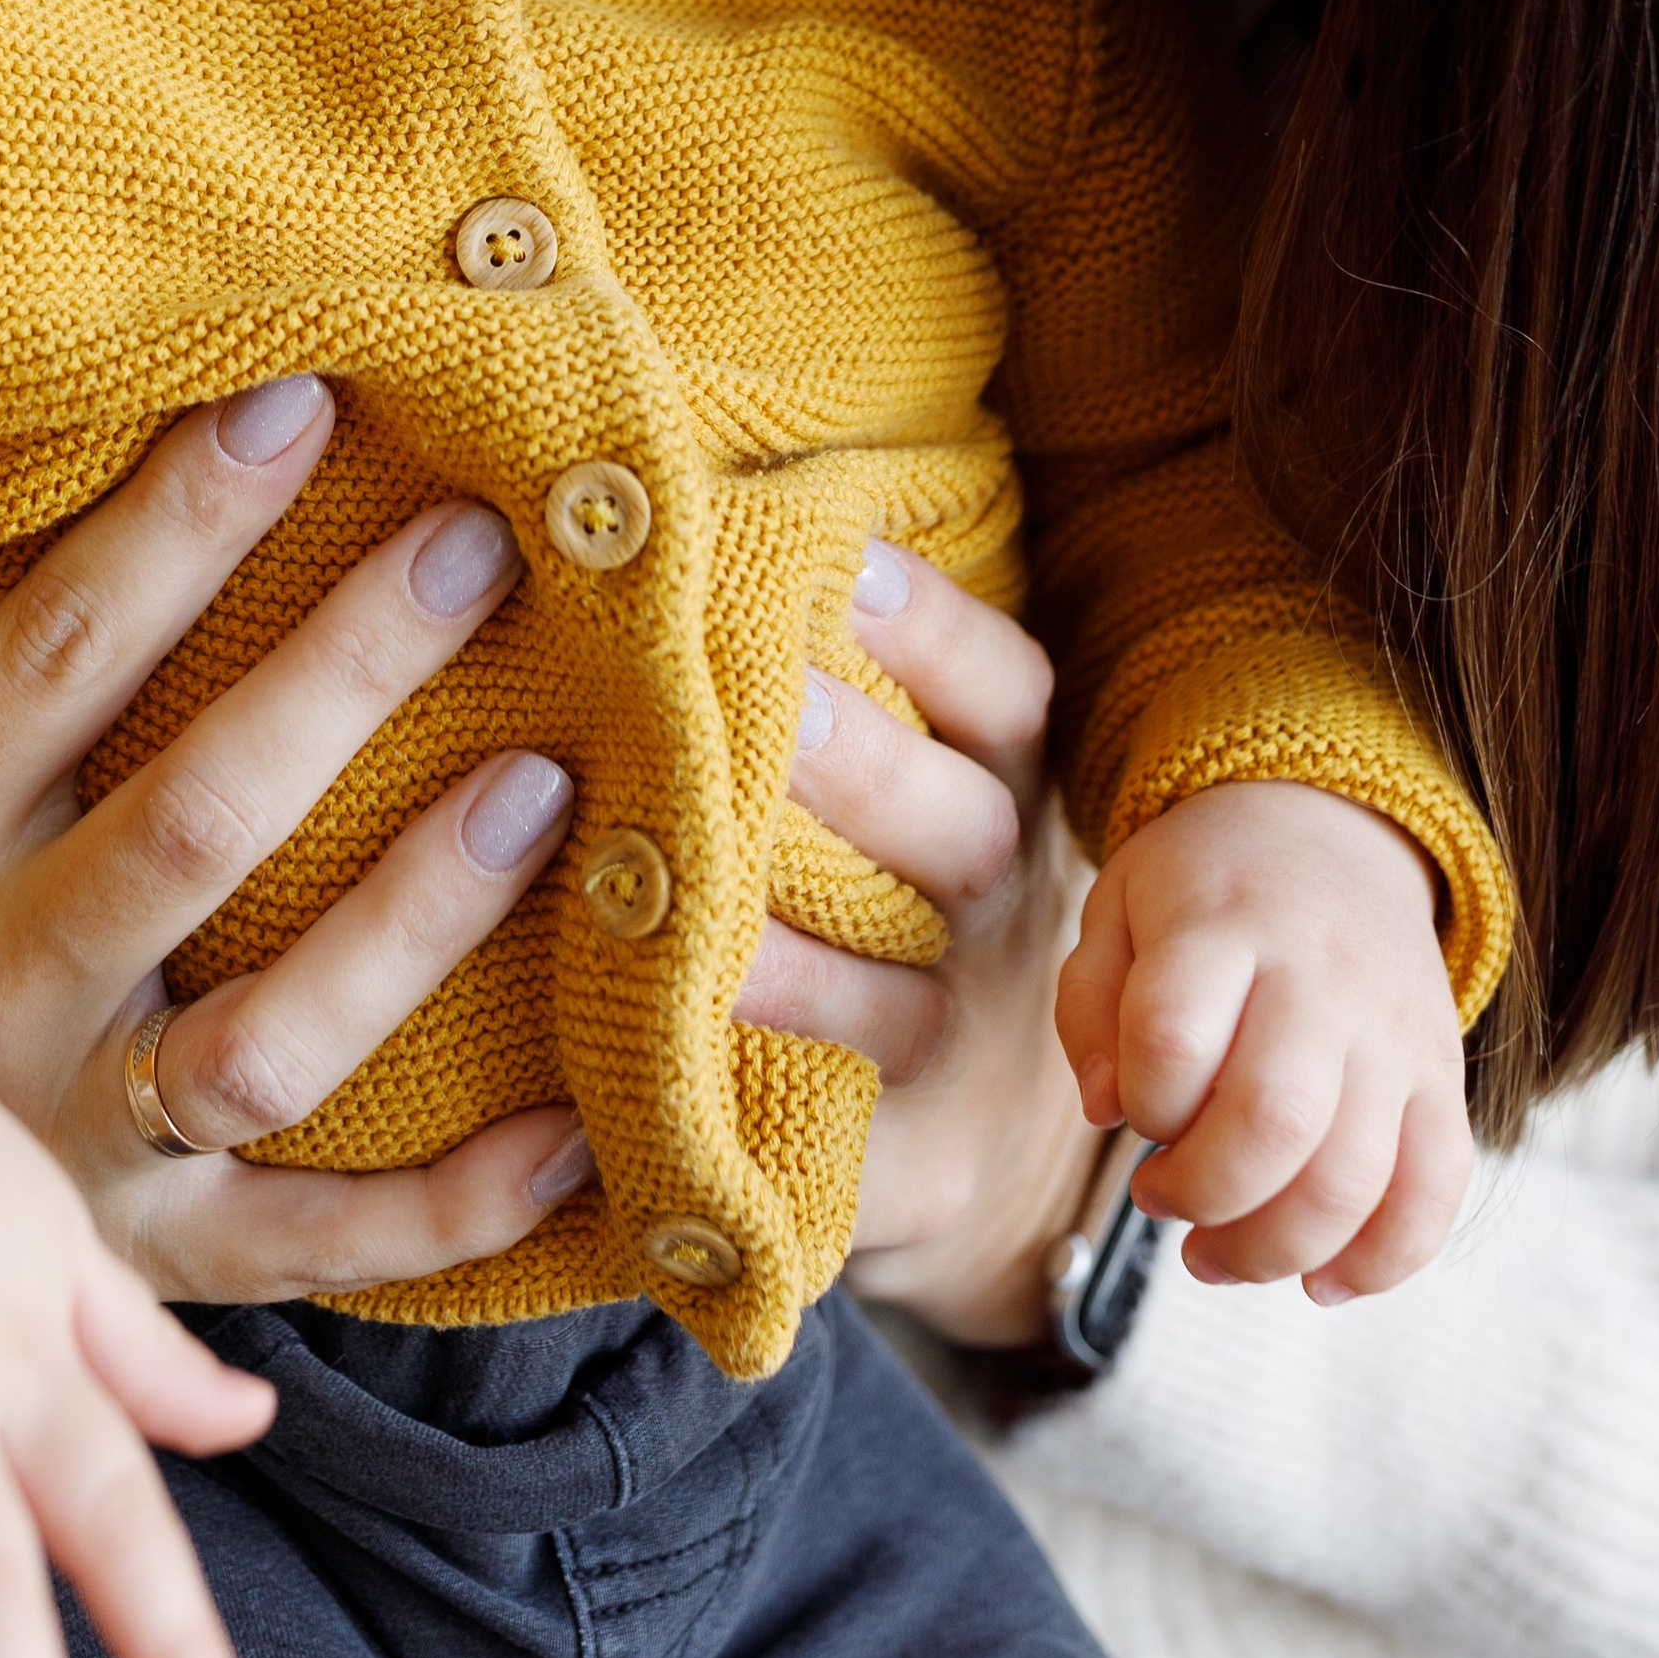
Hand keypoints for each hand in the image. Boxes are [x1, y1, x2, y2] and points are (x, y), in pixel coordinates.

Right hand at [0, 372, 587, 1297]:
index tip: (301, 399)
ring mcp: (74, 1147)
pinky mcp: (153, 1267)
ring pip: (268, 1043)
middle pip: (187, 825)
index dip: (175, 526)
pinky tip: (585, 1122)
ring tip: (543, 787)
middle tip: (475, 545)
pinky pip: (323, 1243)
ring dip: (414, 917)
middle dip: (341, 674)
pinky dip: (459, 1200)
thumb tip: (86, 423)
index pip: (52, 658)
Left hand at [731, 546, 1095, 1347]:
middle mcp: (1000, 907)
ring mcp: (956, 1038)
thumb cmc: (892, 888)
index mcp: (1004, 789)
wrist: (974, 1131)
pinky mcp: (903, 1161)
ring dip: (785, 946)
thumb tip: (678, 496)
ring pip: (890, 991)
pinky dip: (751, 1104)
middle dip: (859, 765)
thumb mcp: (913, 772)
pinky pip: (836, 1137)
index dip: (927, 627)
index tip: (837, 560)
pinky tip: (654, 1058)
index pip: (1001, 691)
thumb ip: (826, 662)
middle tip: (766, 704)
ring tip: (670, 895)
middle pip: (953, 829)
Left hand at [1056, 780, 1472, 1299]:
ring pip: (1355, 1177)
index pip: (1175, 1038)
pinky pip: (1439, 1190)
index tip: (1129, 1106)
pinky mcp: (1443, 1078)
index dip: (1141, 1101)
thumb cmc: (1204, 888)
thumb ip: (1089, 1008)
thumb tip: (1105, 1110)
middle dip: (1202, 1195)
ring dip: (1273, 1248)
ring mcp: (1393, 1034)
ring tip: (1215, 1253)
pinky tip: (1320, 1283)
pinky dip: (1383, 1260)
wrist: (1333, 833)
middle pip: (1275, 1121)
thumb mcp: (1117, 907)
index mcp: (1224, 924)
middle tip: (1159, 1196)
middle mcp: (1321, 979)